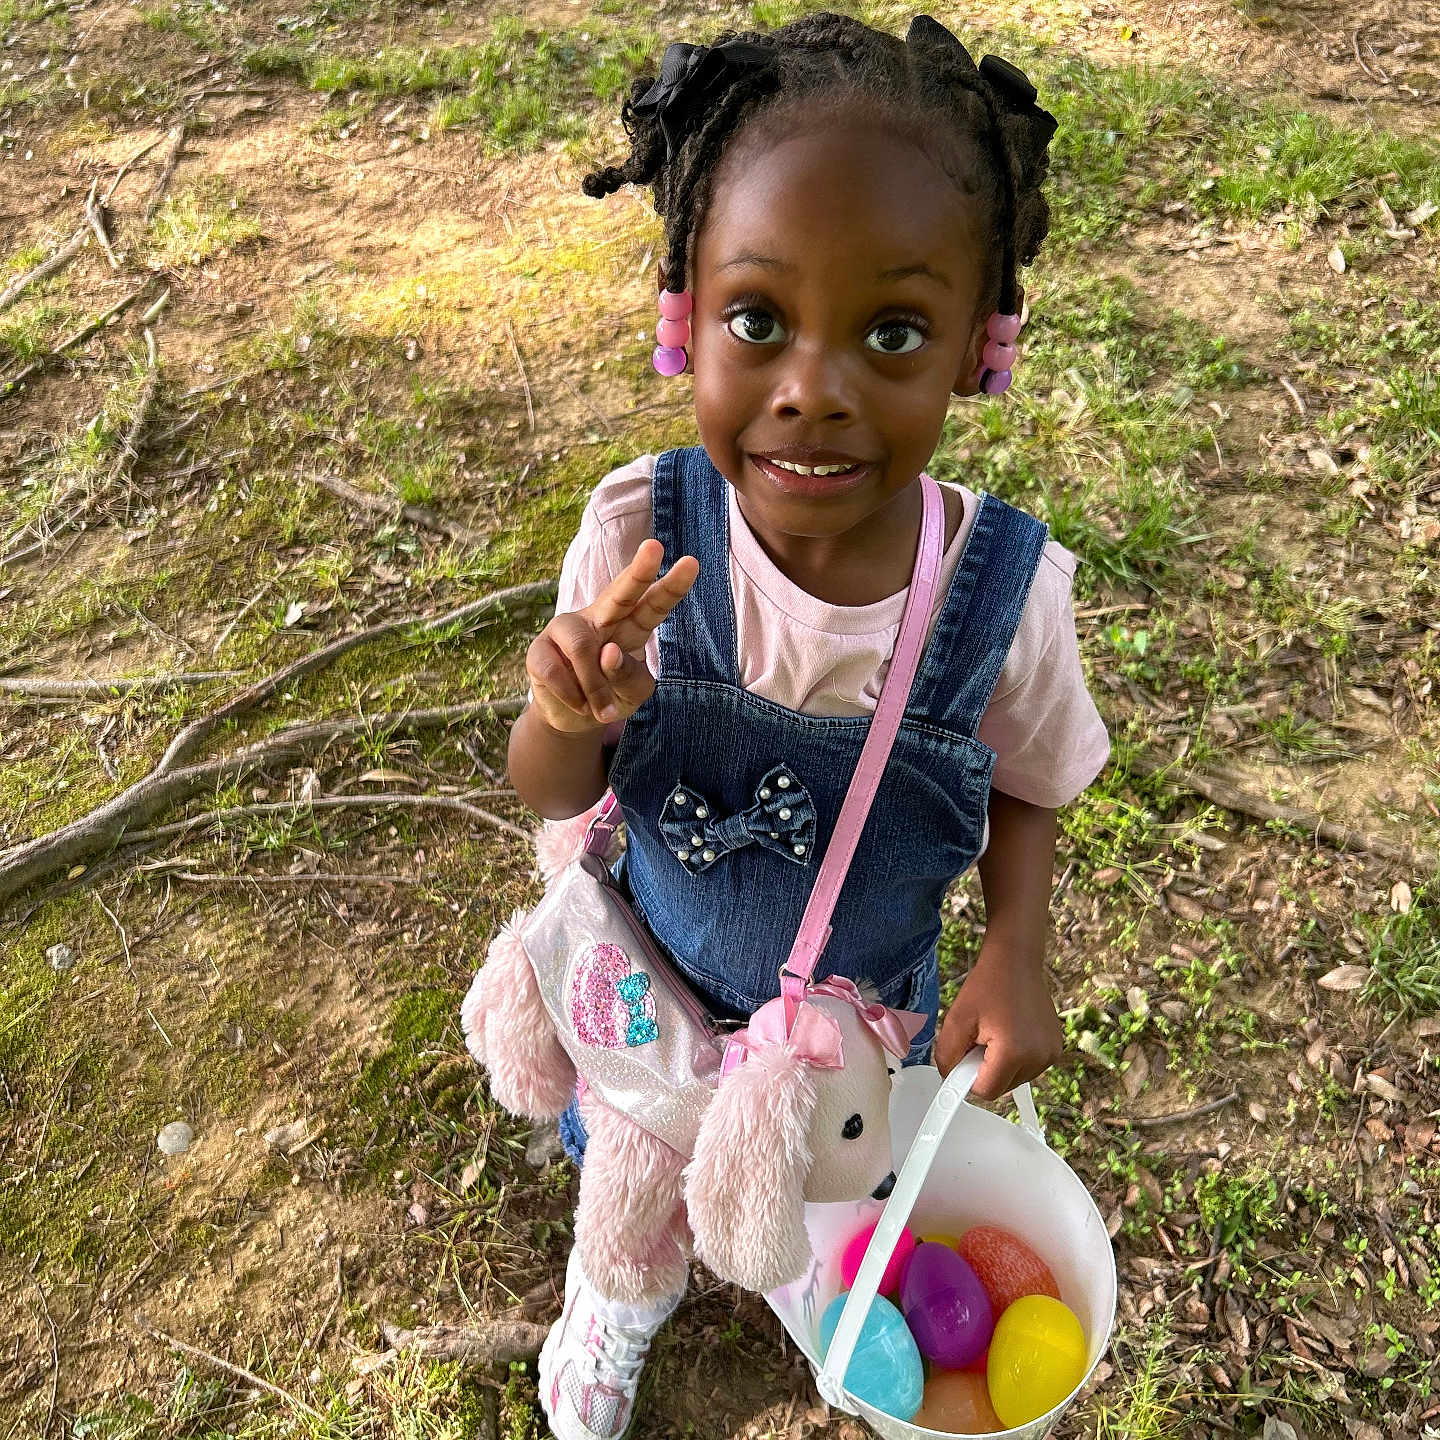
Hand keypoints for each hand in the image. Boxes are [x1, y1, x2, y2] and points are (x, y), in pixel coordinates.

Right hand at [526, 539, 698, 735]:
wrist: (572, 719)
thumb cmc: (610, 697)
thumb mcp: (632, 694)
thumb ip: (629, 676)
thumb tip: (607, 653)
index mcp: (631, 625)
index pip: (653, 605)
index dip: (672, 586)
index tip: (691, 563)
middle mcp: (600, 619)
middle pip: (620, 593)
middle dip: (638, 571)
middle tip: (655, 547)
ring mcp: (566, 629)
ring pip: (582, 649)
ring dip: (594, 687)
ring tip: (601, 710)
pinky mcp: (540, 649)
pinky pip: (556, 671)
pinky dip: (572, 697)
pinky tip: (577, 704)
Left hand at [934, 944, 1062, 1101]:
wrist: (1014, 961)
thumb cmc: (987, 985)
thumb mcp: (956, 1020)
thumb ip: (947, 1057)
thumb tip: (950, 1082)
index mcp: (1015, 1053)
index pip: (986, 1091)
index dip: (968, 1078)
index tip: (962, 1058)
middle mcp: (1039, 1057)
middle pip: (1001, 1088)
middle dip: (984, 1069)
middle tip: (979, 1038)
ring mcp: (1051, 1054)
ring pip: (1014, 1079)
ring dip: (1000, 1064)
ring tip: (995, 1031)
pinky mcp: (1055, 1048)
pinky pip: (1028, 1067)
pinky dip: (1015, 1057)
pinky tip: (1009, 1031)